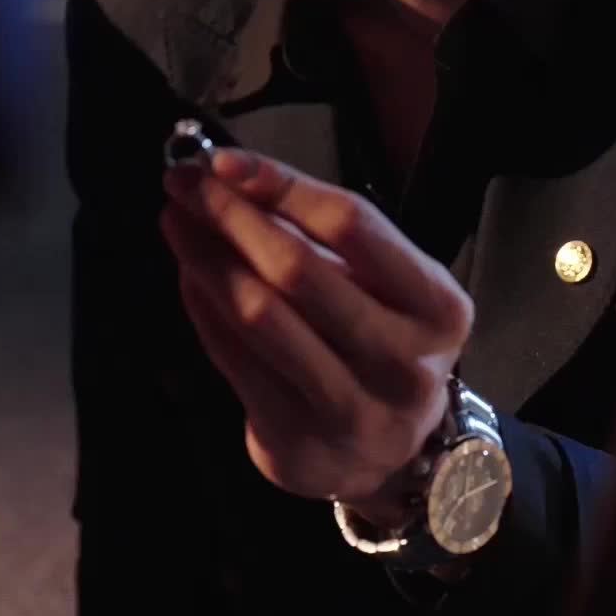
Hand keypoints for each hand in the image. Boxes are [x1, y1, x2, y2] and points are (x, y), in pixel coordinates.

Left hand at [159, 148, 473, 512]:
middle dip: (231, 216)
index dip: (283, 186)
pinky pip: (234, 359)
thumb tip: (234, 175)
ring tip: (177, 222)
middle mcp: (403, 361)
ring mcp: (351, 407)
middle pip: (298, 269)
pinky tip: (189, 275)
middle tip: (184, 184)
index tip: (226, 160)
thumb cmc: (383, 344)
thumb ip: (323, 236)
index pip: (352, 225)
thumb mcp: (384, 288)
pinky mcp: (297, 439)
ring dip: (206, 259)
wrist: (388, 454)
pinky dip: (204, 309)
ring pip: (259, 315)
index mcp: (438, 308)